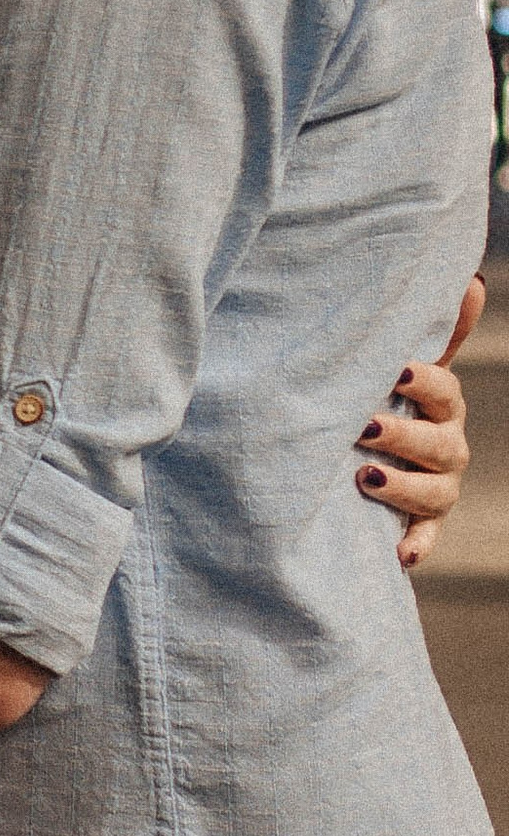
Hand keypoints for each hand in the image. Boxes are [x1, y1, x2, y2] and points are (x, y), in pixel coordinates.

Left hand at [361, 276, 482, 573]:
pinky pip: (424, 541)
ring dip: (404, 488)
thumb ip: (435, 333)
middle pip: (440, 446)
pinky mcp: (419, 527)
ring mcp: (437, 489)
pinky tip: (398, 554)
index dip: (424, 382)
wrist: (359, 461)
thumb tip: (476, 280)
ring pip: (436, 493)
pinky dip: (415, 547)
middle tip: (364, 428)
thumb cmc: (383, 399)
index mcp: (440, 406)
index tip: (396, 371)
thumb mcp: (401, 367)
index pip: (443, 391)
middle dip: (405, 436)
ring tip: (364, 478)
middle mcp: (446, 447)